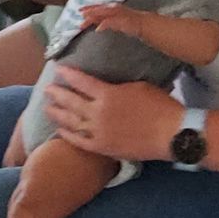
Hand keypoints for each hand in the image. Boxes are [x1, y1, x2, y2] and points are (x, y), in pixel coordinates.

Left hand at [43, 65, 182, 160]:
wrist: (171, 134)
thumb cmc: (160, 106)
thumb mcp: (138, 86)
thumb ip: (117, 86)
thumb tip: (106, 86)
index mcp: (108, 94)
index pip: (81, 81)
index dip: (68, 74)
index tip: (58, 70)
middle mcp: (98, 113)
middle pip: (71, 101)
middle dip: (57, 94)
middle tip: (48, 90)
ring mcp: (99, 132)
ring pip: (71, 122)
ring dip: (58, 114)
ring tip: (48, 108)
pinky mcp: (103, 147)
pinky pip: (80, 142)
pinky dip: (68, 135)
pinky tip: (60, 130)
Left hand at [78, 2, 149, 38]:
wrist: (143, 24)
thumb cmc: (127, 22)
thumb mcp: (112, 20)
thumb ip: (103, 19)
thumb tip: (91, 20)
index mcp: (112, 8)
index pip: (98, 7)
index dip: (89, 8)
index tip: (79, 10)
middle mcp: (114, 8)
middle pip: (100, 9)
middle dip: (90, 11)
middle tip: (80, 14)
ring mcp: (119, 13)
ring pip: (104, 13)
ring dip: (94, 16)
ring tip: (85, 20)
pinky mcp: (122, 20)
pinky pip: (111, 22)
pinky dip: (104, 25)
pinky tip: (97, 29)